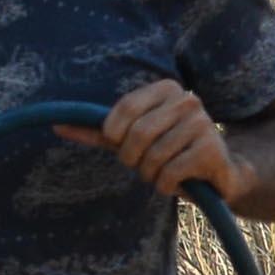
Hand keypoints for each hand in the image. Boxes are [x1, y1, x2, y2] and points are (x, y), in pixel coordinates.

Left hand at [59, 80, 246, 204]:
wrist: (218, 173)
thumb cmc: (168, 151)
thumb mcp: (130, 138)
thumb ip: (98, 131)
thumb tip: (56, 125)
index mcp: (167, 89)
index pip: (126, 107)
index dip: (113, 133)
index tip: (118, 143)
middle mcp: (188, 100)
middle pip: (137, 135)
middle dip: (132, 158)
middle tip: (144, 163)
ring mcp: (204, 123)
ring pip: (154, 157)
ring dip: (150, 175)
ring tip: (164, 171)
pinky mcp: (212, 150)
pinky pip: (170, 173)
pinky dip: (165, 185)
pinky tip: (179, 181)